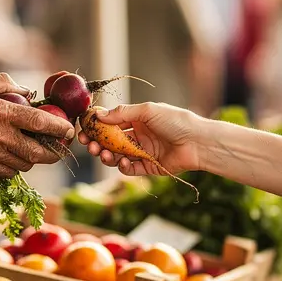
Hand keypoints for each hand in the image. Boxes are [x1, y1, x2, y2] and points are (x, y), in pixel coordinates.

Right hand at [0, 73, 75, 177]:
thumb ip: (7, 83)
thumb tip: (29, 93)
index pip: (39, 123)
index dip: (59, 128)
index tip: (69, 129)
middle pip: (37, 152)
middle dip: (54, 152)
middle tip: (60, 146)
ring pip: (24, 164)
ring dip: (35, 158)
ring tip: (38, 149)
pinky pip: (8, 172)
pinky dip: (17, 165)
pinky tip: (17, 155)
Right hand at [78, 102, 201, 176]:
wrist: (198, 142)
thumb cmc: (176, 121)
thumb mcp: (147, 111)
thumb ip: (122, 113)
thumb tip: (99, 116)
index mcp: (137, 120)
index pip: (111, 123)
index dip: (96, 127)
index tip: (84, 129)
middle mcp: (138, 136)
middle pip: (110, 141)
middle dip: (97, 143)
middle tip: (88, 145)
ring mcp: (142, 152)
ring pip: (117, 156)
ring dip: (106, 155)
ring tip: (103, 154)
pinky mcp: (148, 167)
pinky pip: (130, 169)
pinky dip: (123, 167)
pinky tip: (123, 162)